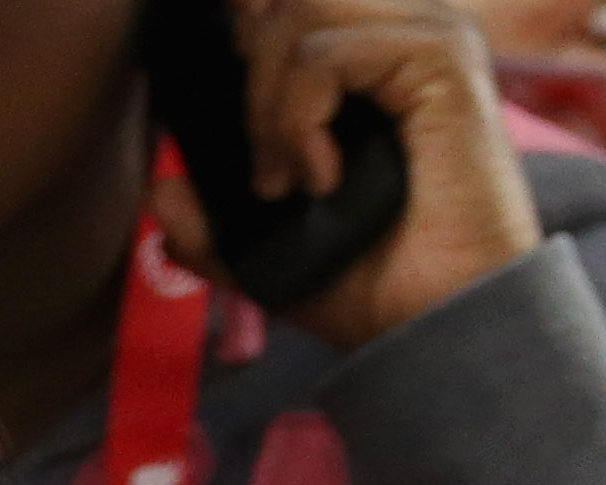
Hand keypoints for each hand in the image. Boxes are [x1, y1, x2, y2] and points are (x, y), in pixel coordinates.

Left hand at [152, 0, 542, 351]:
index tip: (253, 144)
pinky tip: (322, 178)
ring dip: (270, 104)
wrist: (445, 330)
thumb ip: (215, 224)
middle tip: (268, 176)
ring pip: (296, 13)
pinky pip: (327, 51)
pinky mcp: (442, 57)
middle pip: (282, 4)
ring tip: (288, 178)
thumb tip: (160, 191)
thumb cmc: (384, 293)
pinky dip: (300, 115)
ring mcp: (429, 39)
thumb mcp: (274, 255)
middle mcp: (406, 35)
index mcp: (378, 59)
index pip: (287, 10)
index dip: (248, 50)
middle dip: (252, 87)